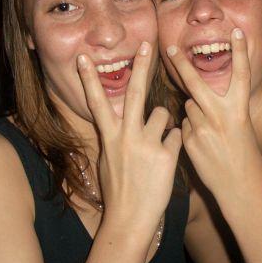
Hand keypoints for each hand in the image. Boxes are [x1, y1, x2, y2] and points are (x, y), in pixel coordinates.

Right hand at [77, 42, 181, 232]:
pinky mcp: (167, 155)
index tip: (85, 58)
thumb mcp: (109, 160)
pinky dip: (174, 143)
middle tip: (146, 44)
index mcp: (110, 137)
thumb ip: (116, 137)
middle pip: (135, 93)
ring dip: (162, 124)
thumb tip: (120, 121)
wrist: (130, 219)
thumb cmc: (118, 190)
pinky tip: (167, 160)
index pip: (97, 102)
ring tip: (156, 146)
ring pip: (163, 114)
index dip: (89, 79)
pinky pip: (176, 135)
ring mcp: (148, 144)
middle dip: (140, 66)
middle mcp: (127, 136)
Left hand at [165, 29, 261, 200]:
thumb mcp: (242, 129)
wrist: (239, 189)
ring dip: (194, 112)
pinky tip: (201, 145)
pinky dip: (190, 130)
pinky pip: (184, 126)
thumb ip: (224, 111)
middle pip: (196, 84)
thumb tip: (200, 100)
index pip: (240, 75)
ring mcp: (202, 128)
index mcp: (239, 111)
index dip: (240, 52)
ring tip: (210, 133)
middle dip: (181, 64)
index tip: (236, 31)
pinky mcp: (188, 141)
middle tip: (169, 48)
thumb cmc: (245, 158)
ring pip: (189, 107)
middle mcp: (220, 116)